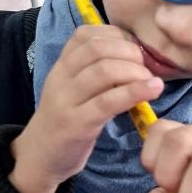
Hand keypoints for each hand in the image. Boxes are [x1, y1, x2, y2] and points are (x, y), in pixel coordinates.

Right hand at [9, 26, 163, 192]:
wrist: (38, 157)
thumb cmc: (66, 121)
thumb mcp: (73, 89)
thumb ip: (94, 71)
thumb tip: (134, 53)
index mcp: (61, 66)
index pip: (86, 35)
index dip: (117, 35)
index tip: (136, 47)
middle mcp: (61, 78)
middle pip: (98, 49)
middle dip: (130, 52)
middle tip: (147, 66)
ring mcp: (66, 101)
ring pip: (103, 71)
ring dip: (135, 71)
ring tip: (151, 81)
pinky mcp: (76, 124)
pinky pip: (108, 101)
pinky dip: (135, 92)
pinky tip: (152, 90)